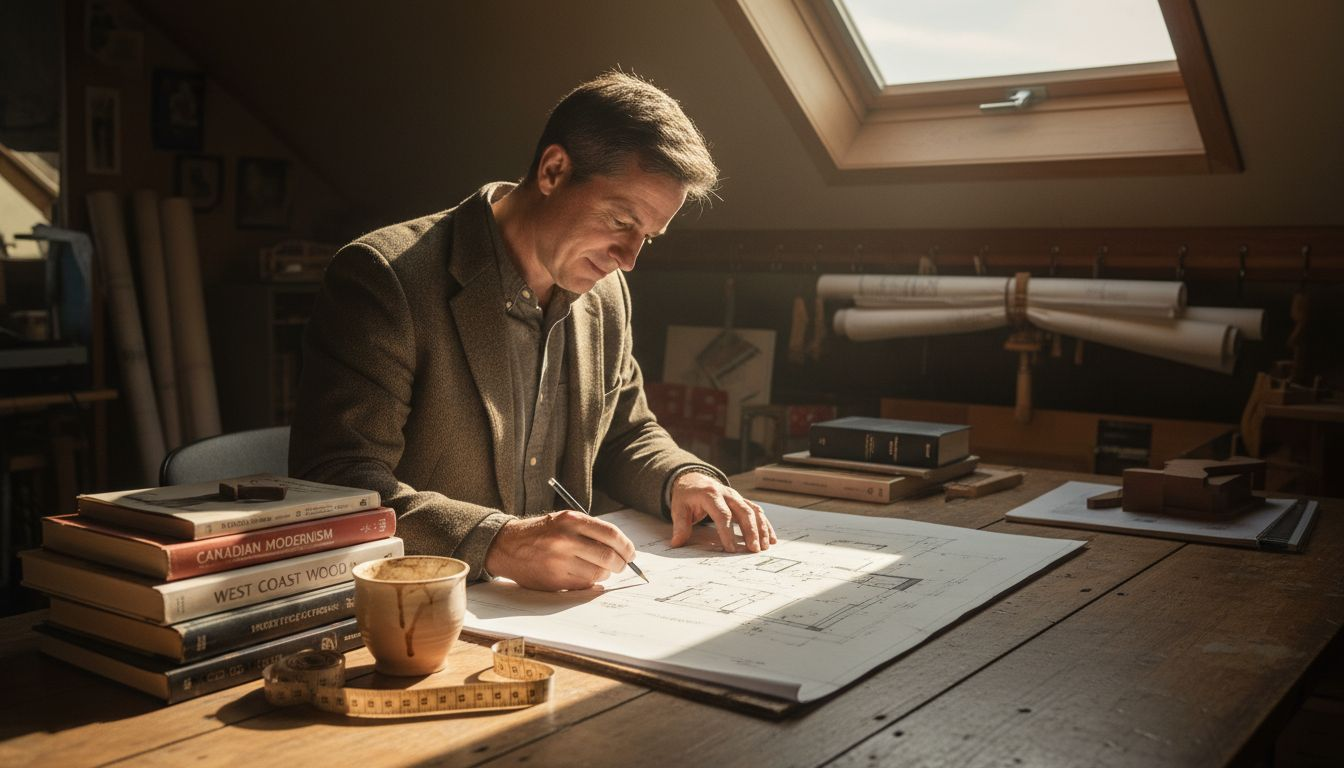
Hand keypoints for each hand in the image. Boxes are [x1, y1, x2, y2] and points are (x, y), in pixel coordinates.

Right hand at [484, 511, 635, 590]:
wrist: (507, 546)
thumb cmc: (542, 533)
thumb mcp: (564, 521)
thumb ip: (591, 531)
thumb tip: (622, 550)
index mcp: (571, 520)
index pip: (611, 535)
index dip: (626, 547)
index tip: (631, 553)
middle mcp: (565, 539)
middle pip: (608, 557)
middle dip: (621, 564)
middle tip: (622, 566)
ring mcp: (559, 561)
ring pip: (598, 573)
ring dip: (605, 574)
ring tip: (600, 569)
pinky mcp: (554, 580)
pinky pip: (583, 584)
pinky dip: (589, 582)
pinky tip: (583, 575)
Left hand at [668, 472, 776, 552]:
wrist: (693, 478)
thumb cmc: (687, 495)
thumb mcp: (679, 508)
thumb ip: (680, 525)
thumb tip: (677, 543)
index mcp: (710, 494)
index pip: (722, 514)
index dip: (727, 532)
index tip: (730, 549)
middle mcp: (727, 493)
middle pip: (743, 512)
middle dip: (750, 532)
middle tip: (753, 550)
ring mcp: (737, 496)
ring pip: (754, 511)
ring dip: (761, 529)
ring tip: (764, 546)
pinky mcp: (742, 501)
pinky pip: (757, 511)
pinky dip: (765, 524)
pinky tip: (771, 538)